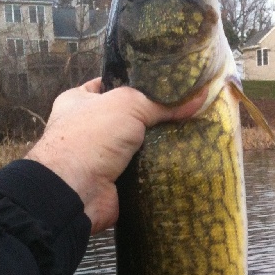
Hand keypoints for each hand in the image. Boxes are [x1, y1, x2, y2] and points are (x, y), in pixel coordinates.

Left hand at [27, 78, 205, 233]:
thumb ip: (161, 102)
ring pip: (137, 146)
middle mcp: (87, 128)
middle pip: (128, 117)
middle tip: (184, 111)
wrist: (75, 191)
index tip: (164, 84)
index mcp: (78, 101)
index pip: (110, 85)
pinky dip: (157, 168)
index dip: (135, 83)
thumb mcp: (128, 105)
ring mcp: (100, 158)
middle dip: (152, 117)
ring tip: (188, 133)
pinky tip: (180, 160)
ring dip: (158, 144)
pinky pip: (141, 172)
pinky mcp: (114, 182)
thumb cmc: (91, 137)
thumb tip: (199, 97)